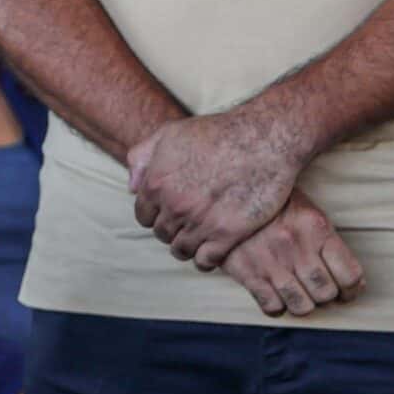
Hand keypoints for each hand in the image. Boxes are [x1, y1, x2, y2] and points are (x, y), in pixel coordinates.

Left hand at [128, 108, 306, 268]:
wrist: (262, 139)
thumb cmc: (216, 133)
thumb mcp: (168, 134)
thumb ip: (142, 158)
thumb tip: (130, 188)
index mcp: (156, 184)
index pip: (143, 216)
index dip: (155, 215)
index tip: (167, 214)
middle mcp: (175, 205)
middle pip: (162, 234)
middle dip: (171, 230)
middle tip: (185, 226)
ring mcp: (201, 221)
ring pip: (181, 250)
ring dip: (186, 247)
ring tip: (197, 240)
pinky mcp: (229, 233)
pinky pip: (207, 260)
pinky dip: (205, 261)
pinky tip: (211, 252)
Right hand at [218, 190, 364, 317]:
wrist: (223, 194)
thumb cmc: (270, 204)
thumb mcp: (304, 208)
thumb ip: (325, 238)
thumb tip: (348, 277)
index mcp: (316, 227)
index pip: (351, 275)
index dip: (352, 290)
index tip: (346, 292)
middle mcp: (296, 246)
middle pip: (326, 293)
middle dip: (325, 297)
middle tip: (317, 291)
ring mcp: (271, 261)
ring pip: (302, 306)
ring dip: (303, 304)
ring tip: (298, 295)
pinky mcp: (247, 273)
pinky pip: (272, 307)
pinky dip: (277, 308)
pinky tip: (275, 295)